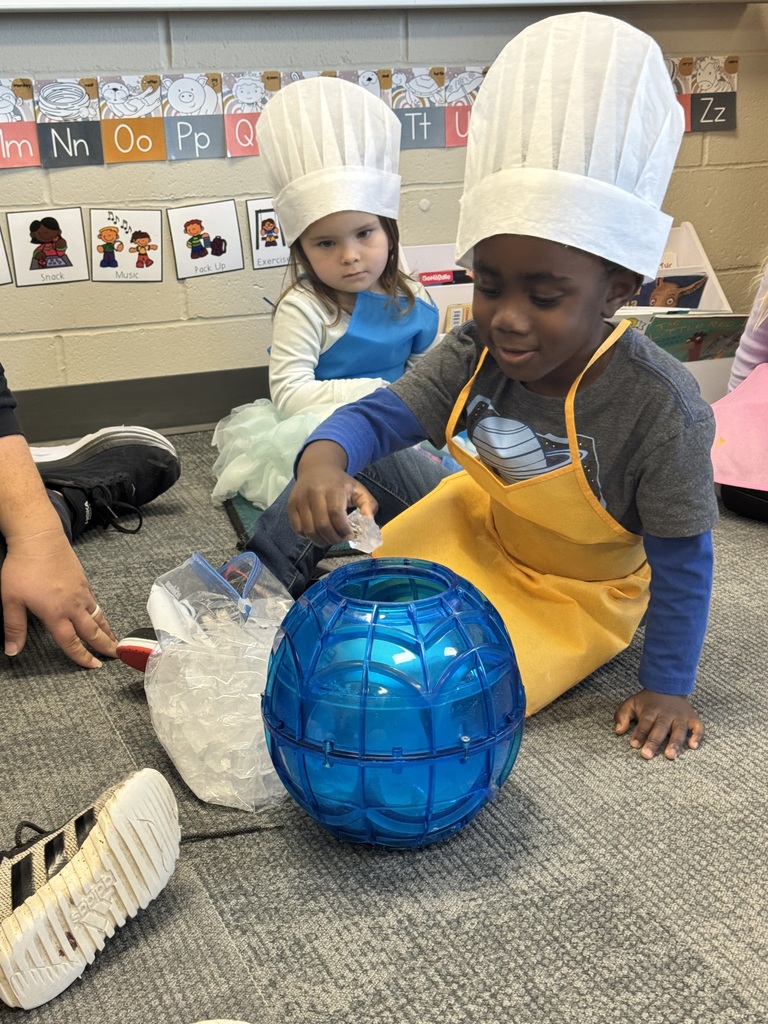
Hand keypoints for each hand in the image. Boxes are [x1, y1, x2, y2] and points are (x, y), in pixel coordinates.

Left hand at [2, 527, 117, 667]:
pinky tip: (101, 616)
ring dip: (108, 631)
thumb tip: (12, 650)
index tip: (93, 666)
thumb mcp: (11, 599)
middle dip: (105, 646)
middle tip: (117, 656)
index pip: (72, 642)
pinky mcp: (84, 581)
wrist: (40, 538)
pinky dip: (102, 614)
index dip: (82, 657)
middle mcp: (73, 606)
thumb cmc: (24, 566)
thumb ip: (14, 627)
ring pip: (99, 617)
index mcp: (56, 614)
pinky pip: (96, 603)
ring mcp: (81, 592)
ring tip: (116, 641)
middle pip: (93, 632)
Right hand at [288, 441, 377, 545]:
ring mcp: (300, 499)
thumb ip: (368, 505)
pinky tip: (317, 532)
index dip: (343, 529)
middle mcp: (314, 492)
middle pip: (322, 525)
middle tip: (340, 539)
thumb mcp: (358, 489)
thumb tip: (370, 522)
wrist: (316, 467)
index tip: (349, 536)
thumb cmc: (340, 482)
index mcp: (333, 488)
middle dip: (333, 538)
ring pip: (309, 530)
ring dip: (321, 540)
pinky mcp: (291, 506)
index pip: (335, 513)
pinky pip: (298, 529)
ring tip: (329, 538)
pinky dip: (308, 536)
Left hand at [614, 689, 703, 759]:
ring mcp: (680, 716)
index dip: (639, 734)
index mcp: (651, 710)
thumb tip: (618, 731)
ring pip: (679, 730)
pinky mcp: (692, 718)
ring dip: (675, 742)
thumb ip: (622, 716)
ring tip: (670, 755)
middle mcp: (666, 714)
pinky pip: (698, 727)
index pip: (644, 723)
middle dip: (653, 741)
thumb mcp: (631, 703)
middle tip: (647, 755)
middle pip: (660, 728)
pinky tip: (693, 746)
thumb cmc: (647, 701)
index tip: (634, 745)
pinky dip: (697, 736)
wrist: (668, 686)